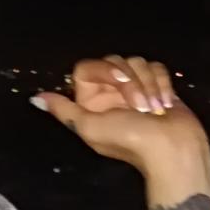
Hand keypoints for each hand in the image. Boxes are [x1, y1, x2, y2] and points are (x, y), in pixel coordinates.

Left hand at [32, 54, 208, 175]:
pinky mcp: (157, 86)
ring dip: (149, 84)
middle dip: (131, 80)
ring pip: (137, 62)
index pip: (88, 67)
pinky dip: (162, 84)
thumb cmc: (131, 140)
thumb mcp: (90, 128)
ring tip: (154, 109)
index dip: (106, 69)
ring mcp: (135, 88)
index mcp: (91, 103)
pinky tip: (165, 104)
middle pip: (114, 60)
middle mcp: (111, 93)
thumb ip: (64, 111)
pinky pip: (156, 67)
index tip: (121, 81)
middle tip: (140, 106)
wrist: (174, 149)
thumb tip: (35, 98)